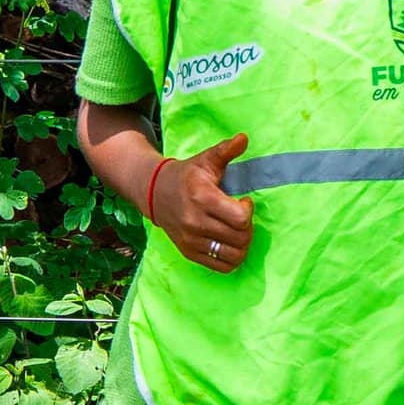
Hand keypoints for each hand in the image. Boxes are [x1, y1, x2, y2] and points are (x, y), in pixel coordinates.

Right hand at [147, 132, 256, 272]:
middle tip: (240, 217)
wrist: (156, 193)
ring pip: (233, 255)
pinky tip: (229, 243)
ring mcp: (191, 240)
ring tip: (237, 231)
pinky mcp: (189, 252)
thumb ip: (226, 150)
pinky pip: (221, 266)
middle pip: (240, 238)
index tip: (243, 201)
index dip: (248, 210)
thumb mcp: (206, 159)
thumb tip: (244, 138)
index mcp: (202, 197)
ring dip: (242, 244)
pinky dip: (232, 258)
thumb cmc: (188, 175)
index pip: (240, 218)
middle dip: (248, 227)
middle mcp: (195, 222)